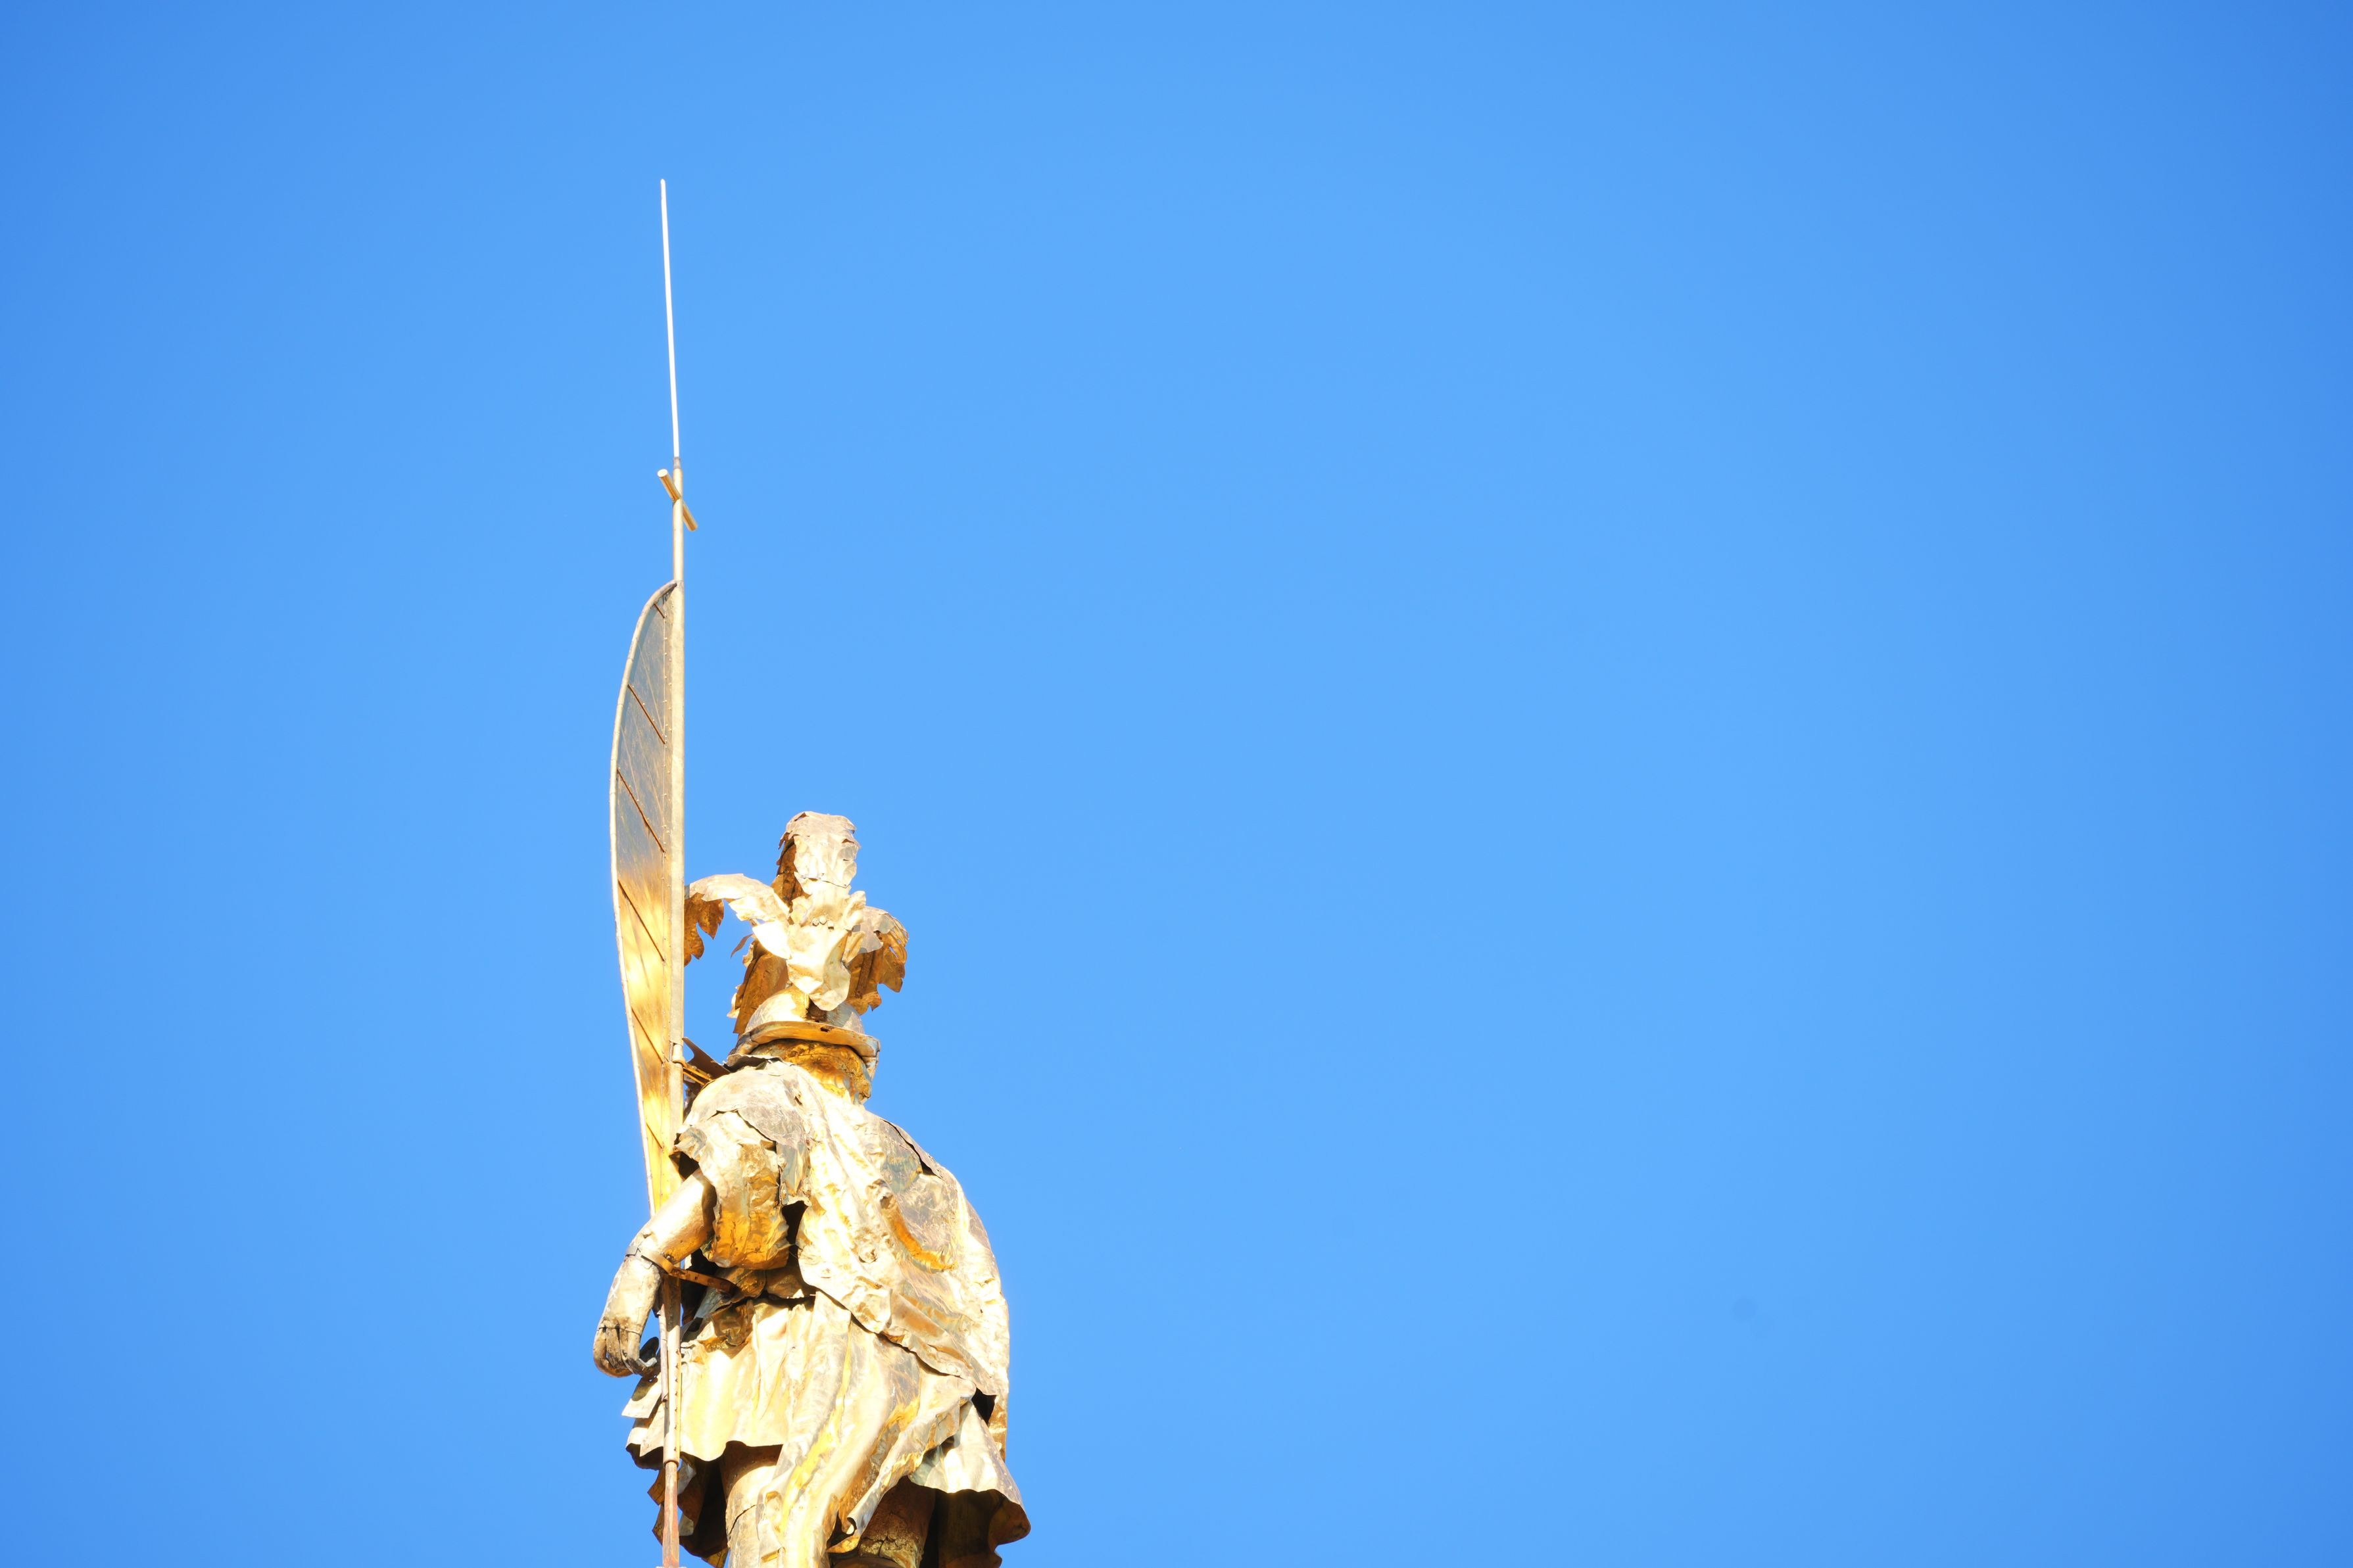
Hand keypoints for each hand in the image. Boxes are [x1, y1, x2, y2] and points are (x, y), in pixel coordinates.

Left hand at [591, 1250, 662, 1377]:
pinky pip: (631, 1355)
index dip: (608, 1366)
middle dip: (621, 1373)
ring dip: (636, 1369)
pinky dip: (641, 1366)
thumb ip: (631, 1310)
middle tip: (638, 1368)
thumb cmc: (641, 1274)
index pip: (597, 1352)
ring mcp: (619, 1323)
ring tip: (652, 1360)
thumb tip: (644, 1314)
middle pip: (605, 1361)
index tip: (626, 1365)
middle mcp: (609, 1323)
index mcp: (607, 1319)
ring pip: (619, 1360)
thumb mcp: (630, 1297)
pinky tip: (653, 1361)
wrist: (645, 1260)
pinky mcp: (633, 1322)